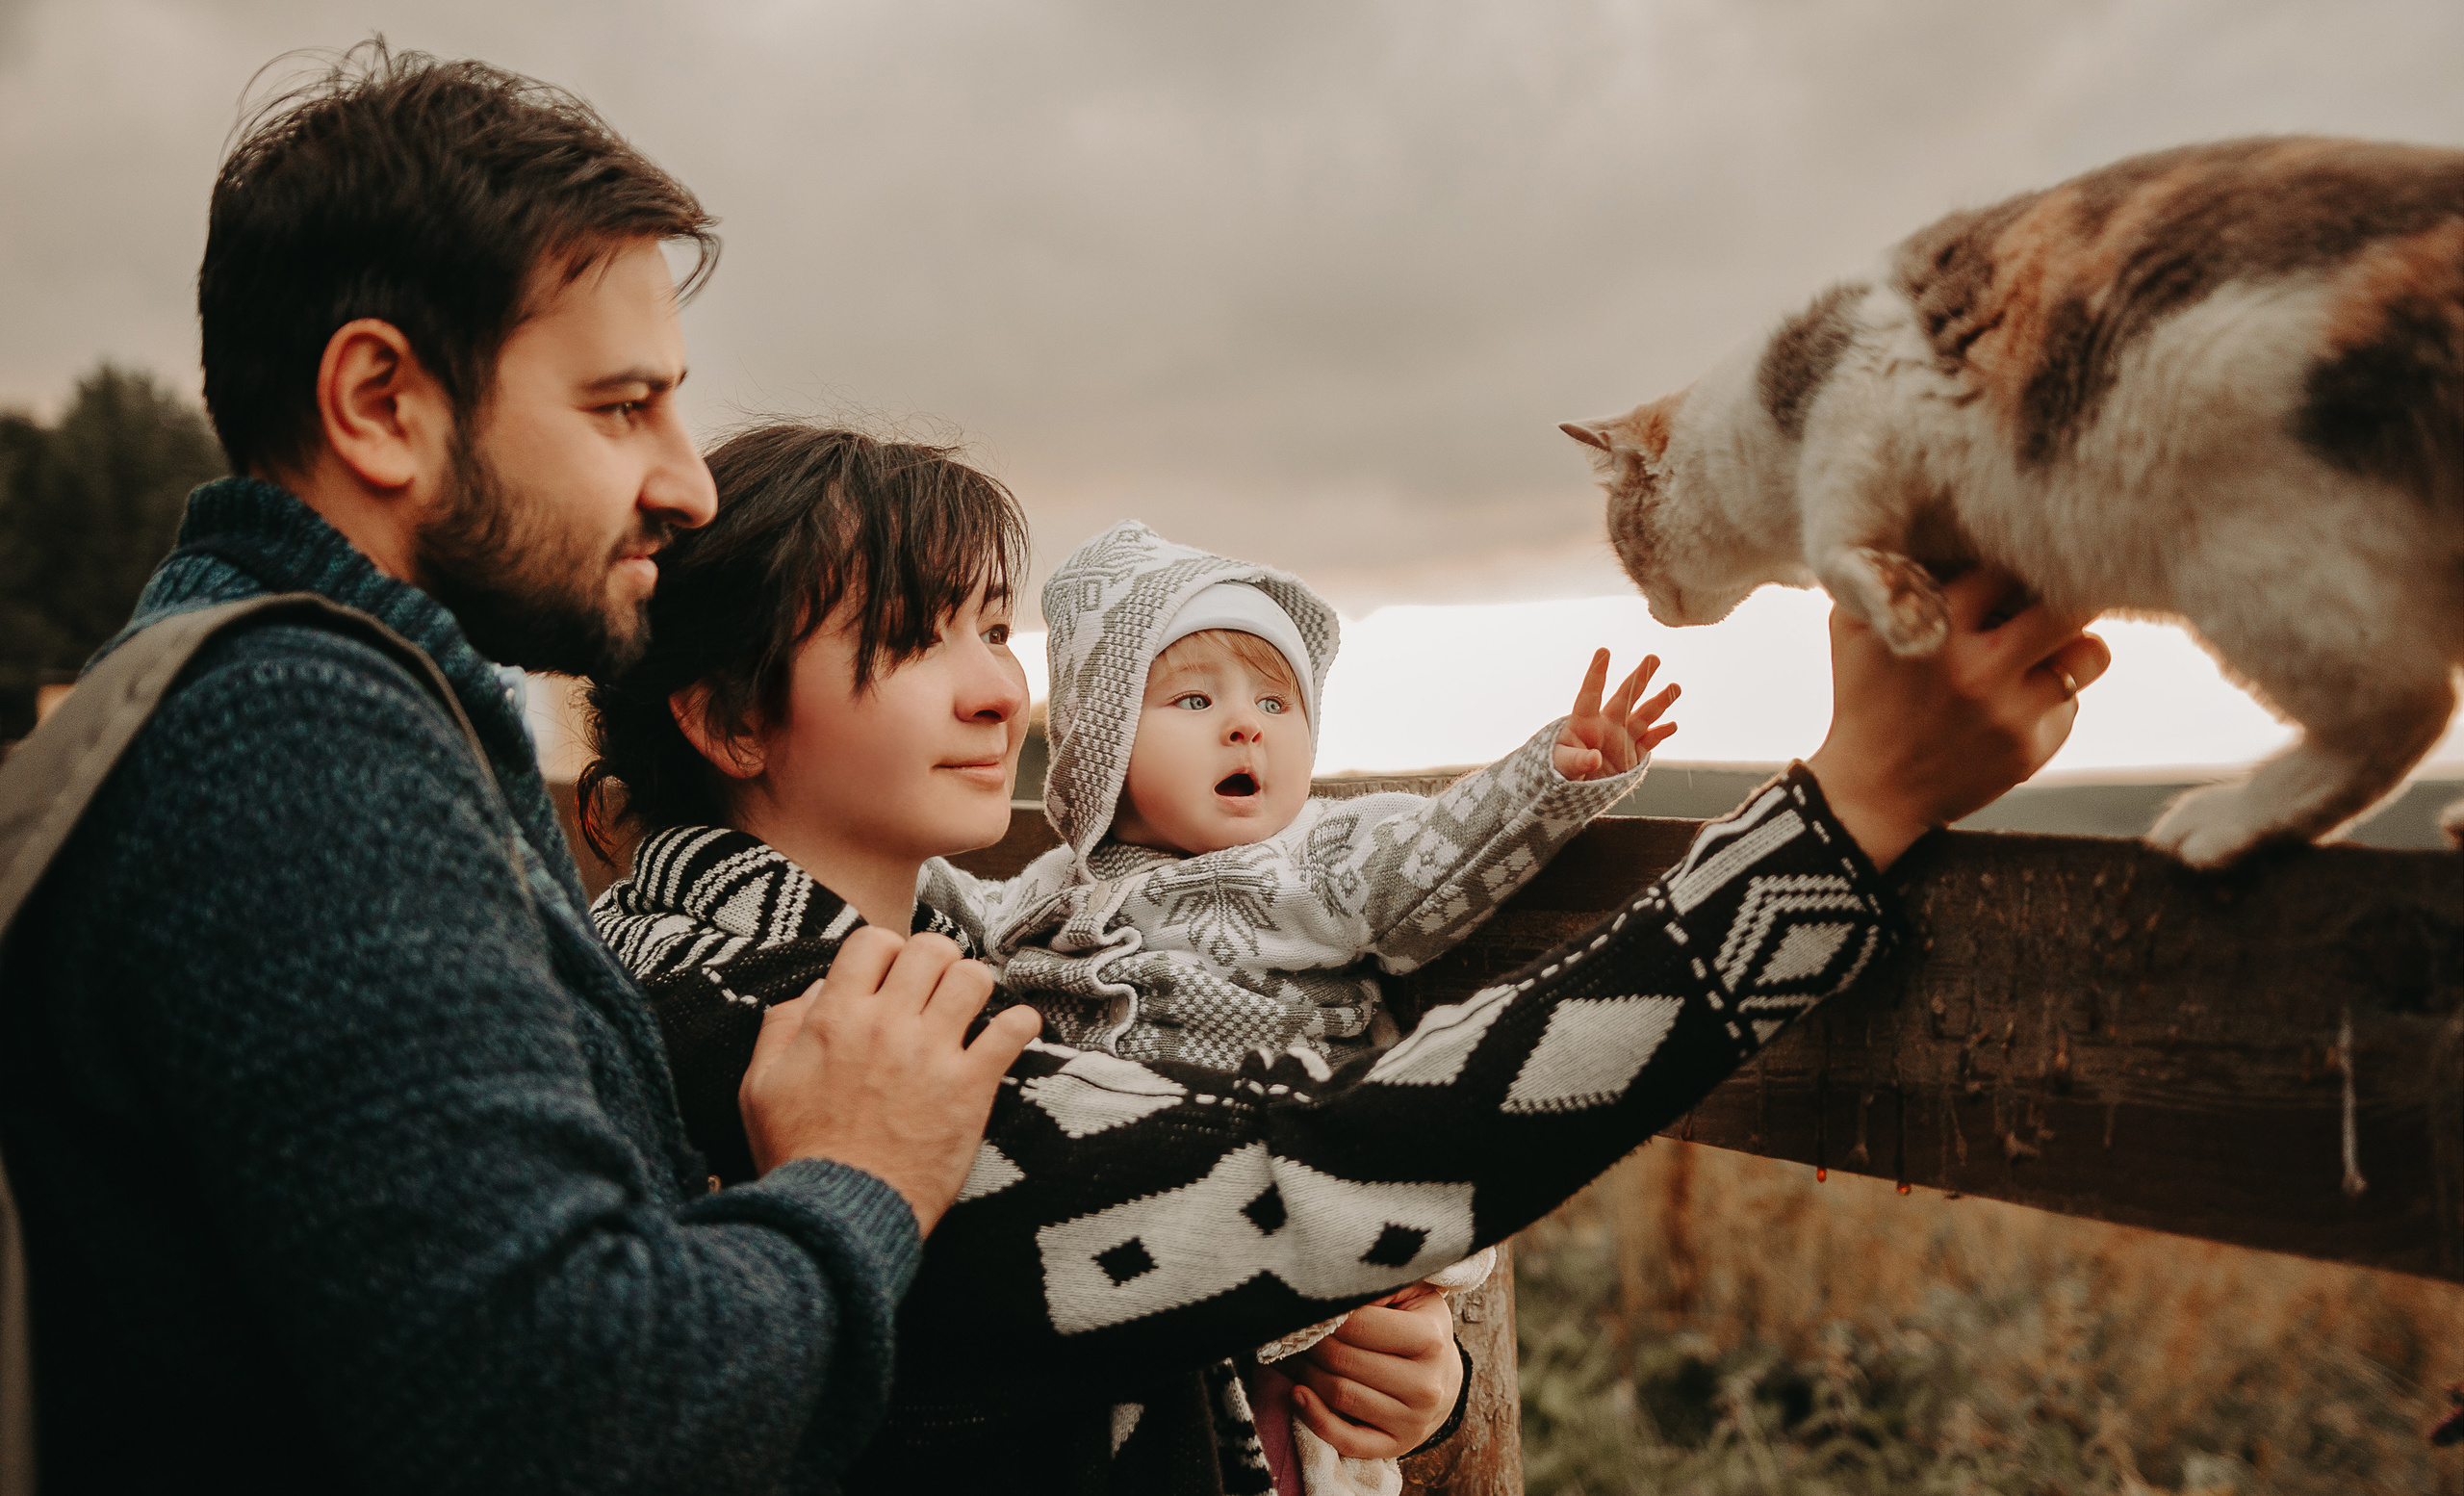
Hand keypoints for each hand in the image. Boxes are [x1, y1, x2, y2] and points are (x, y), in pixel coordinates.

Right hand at [738, 927, 1041, 1235]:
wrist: (838, 1215)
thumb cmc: (798, 1155)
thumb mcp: (760, 1086)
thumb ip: (781, 1028)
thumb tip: (813, 991)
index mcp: (836, 1017)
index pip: (873, 941)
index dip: (885, 952)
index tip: (889, 977)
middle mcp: (887, 1024)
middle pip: (931, 949)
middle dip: (935, 962)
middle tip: (933, 990)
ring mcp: (932, 1053)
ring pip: (973, 979)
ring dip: (974, 988)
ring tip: (968, 1011)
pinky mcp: (970, 1088)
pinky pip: (1012, 1031)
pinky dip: (1020, 1024)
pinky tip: (1012, 1032)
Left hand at [1289, 1289, 1463, 1460]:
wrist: (1443, 1378)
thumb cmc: (1419, 1327)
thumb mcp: (1409, 1295)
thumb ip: (1376, 1286)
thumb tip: (1329, 1288)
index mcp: (1430, 1339)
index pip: (1358, 1326)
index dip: (1322, 1315)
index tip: (1303, 1306)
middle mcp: (1425, 1384)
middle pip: (1343, 1361)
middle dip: (1308, 1343)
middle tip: (1287, 1330)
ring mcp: (1412, 1420)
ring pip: (1339, 1395)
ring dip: (1304, 1373)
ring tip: (1290, 1354)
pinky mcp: (1396, 1445)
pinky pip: (1346, 1440)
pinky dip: (1314, 1418)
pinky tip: (1296, 1394)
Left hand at [1554, 649, 1680, 780]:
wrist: (1574, 792)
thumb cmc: (1559, 772)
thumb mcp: (1562, 766)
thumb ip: (1578, 761)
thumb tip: (1594, 759)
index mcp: (1584, 722)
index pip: (1591, 693)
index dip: (1597, 673)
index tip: (1603, 651)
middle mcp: (1606, 725)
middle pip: (1625, 697)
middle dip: (1639, 677)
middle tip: (1653, 658)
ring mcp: (1621, 738)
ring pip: (1643, 715)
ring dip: (1659, 702)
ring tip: (1675, 687)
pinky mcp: (1633, 755)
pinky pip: (1650, 741)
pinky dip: (1661, 733)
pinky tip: (1672, 725)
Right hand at [1805, 566, 2110, 870]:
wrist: (1872, 791)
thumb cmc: (1863, 695)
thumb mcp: (1853, 626)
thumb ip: (1886, 575)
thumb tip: (1932, 523)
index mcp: (1934, 628)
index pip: (2008, 565)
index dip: (2020, 558)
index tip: (2024, 558)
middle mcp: (1977, 669)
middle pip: (2070, 603)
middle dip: (2075, 589)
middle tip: (2074, 584)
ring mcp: (2009, 713)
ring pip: (2092, 652)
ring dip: (2079, 643)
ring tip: (2054, 644)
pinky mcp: (2031, 749)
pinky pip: (2072, 700)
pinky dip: (2053, 693)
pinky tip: (2016, 702)